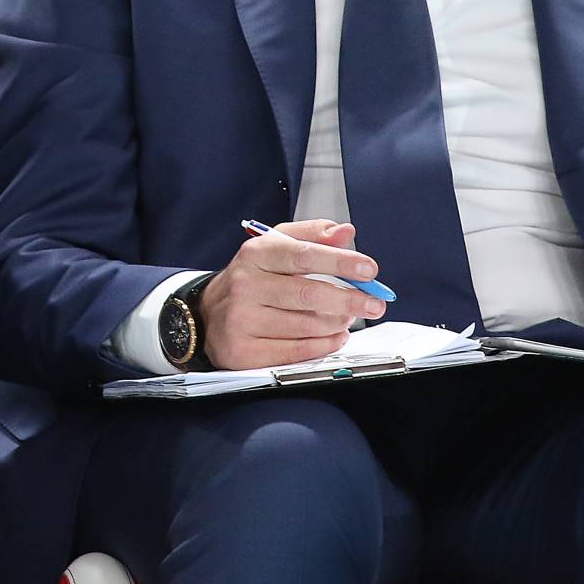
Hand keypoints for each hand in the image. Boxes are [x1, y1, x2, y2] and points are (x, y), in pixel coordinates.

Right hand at [198, 219, 387, 369]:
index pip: (303, 254)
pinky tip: (335, 336)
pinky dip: (324, 345)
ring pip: (306, 326)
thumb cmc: (252, 278)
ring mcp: (242, 319)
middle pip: (308, 293)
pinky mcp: (244, 351)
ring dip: (337, 323)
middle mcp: (245, 285)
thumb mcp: (276, 247)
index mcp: (255, 253)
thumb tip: (345, 231)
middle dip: (349, 299)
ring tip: (347, 318)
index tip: (369, 270)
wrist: (208, 314)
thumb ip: (312, 235)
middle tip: (374, 303)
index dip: (340, 262)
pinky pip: (296, 352)